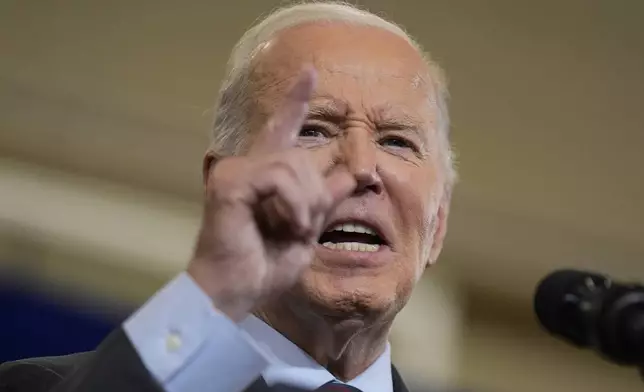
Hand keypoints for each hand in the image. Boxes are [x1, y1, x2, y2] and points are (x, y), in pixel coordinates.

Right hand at [187, 69, 355, 321]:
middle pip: (303, 156)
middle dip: (316, 195)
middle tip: (303, 228)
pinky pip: (279, 177)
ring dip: (306, 204)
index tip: (310, 72)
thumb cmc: (265, 265)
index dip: (296, 100)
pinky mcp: (230, 182)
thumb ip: (327, 198)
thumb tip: (356, 171)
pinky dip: (293, 205)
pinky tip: (287, 226)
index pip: (283, 128)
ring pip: (294, 165)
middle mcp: (248, 166)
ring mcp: (236, 171)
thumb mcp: (308, 227)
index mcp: (265, 175)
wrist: (236, 291)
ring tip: (294, 230)